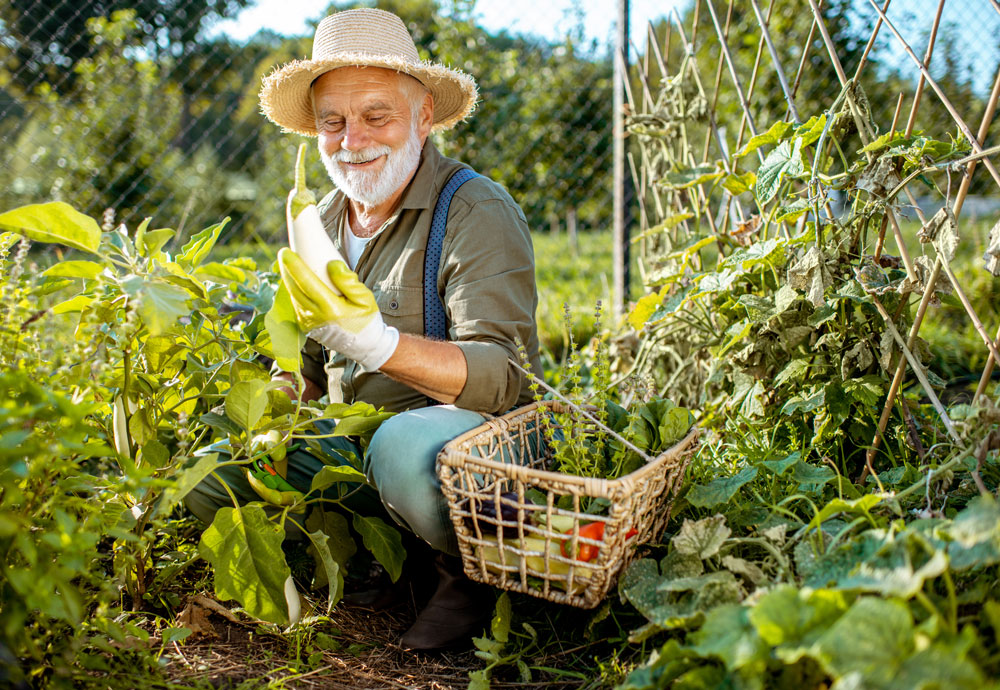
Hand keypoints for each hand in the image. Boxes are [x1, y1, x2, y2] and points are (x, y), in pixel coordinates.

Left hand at [278, 248, 398, 370]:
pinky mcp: (305, 326)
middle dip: (286, 269)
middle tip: (284, 253)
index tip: (286, 252)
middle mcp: (315, 317)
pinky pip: (296, 304)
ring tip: (289, 264)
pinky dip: (294, 290)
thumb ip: (349, 282)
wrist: (363, 345)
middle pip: (294, 288)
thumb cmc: (366, 320)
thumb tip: (332, 264)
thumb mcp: (365, 299)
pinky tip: (295, 280)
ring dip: (289, 279)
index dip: (294, 266)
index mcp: (331, 309)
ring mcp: (308, 323)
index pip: (307, 283)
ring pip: (293, 296)